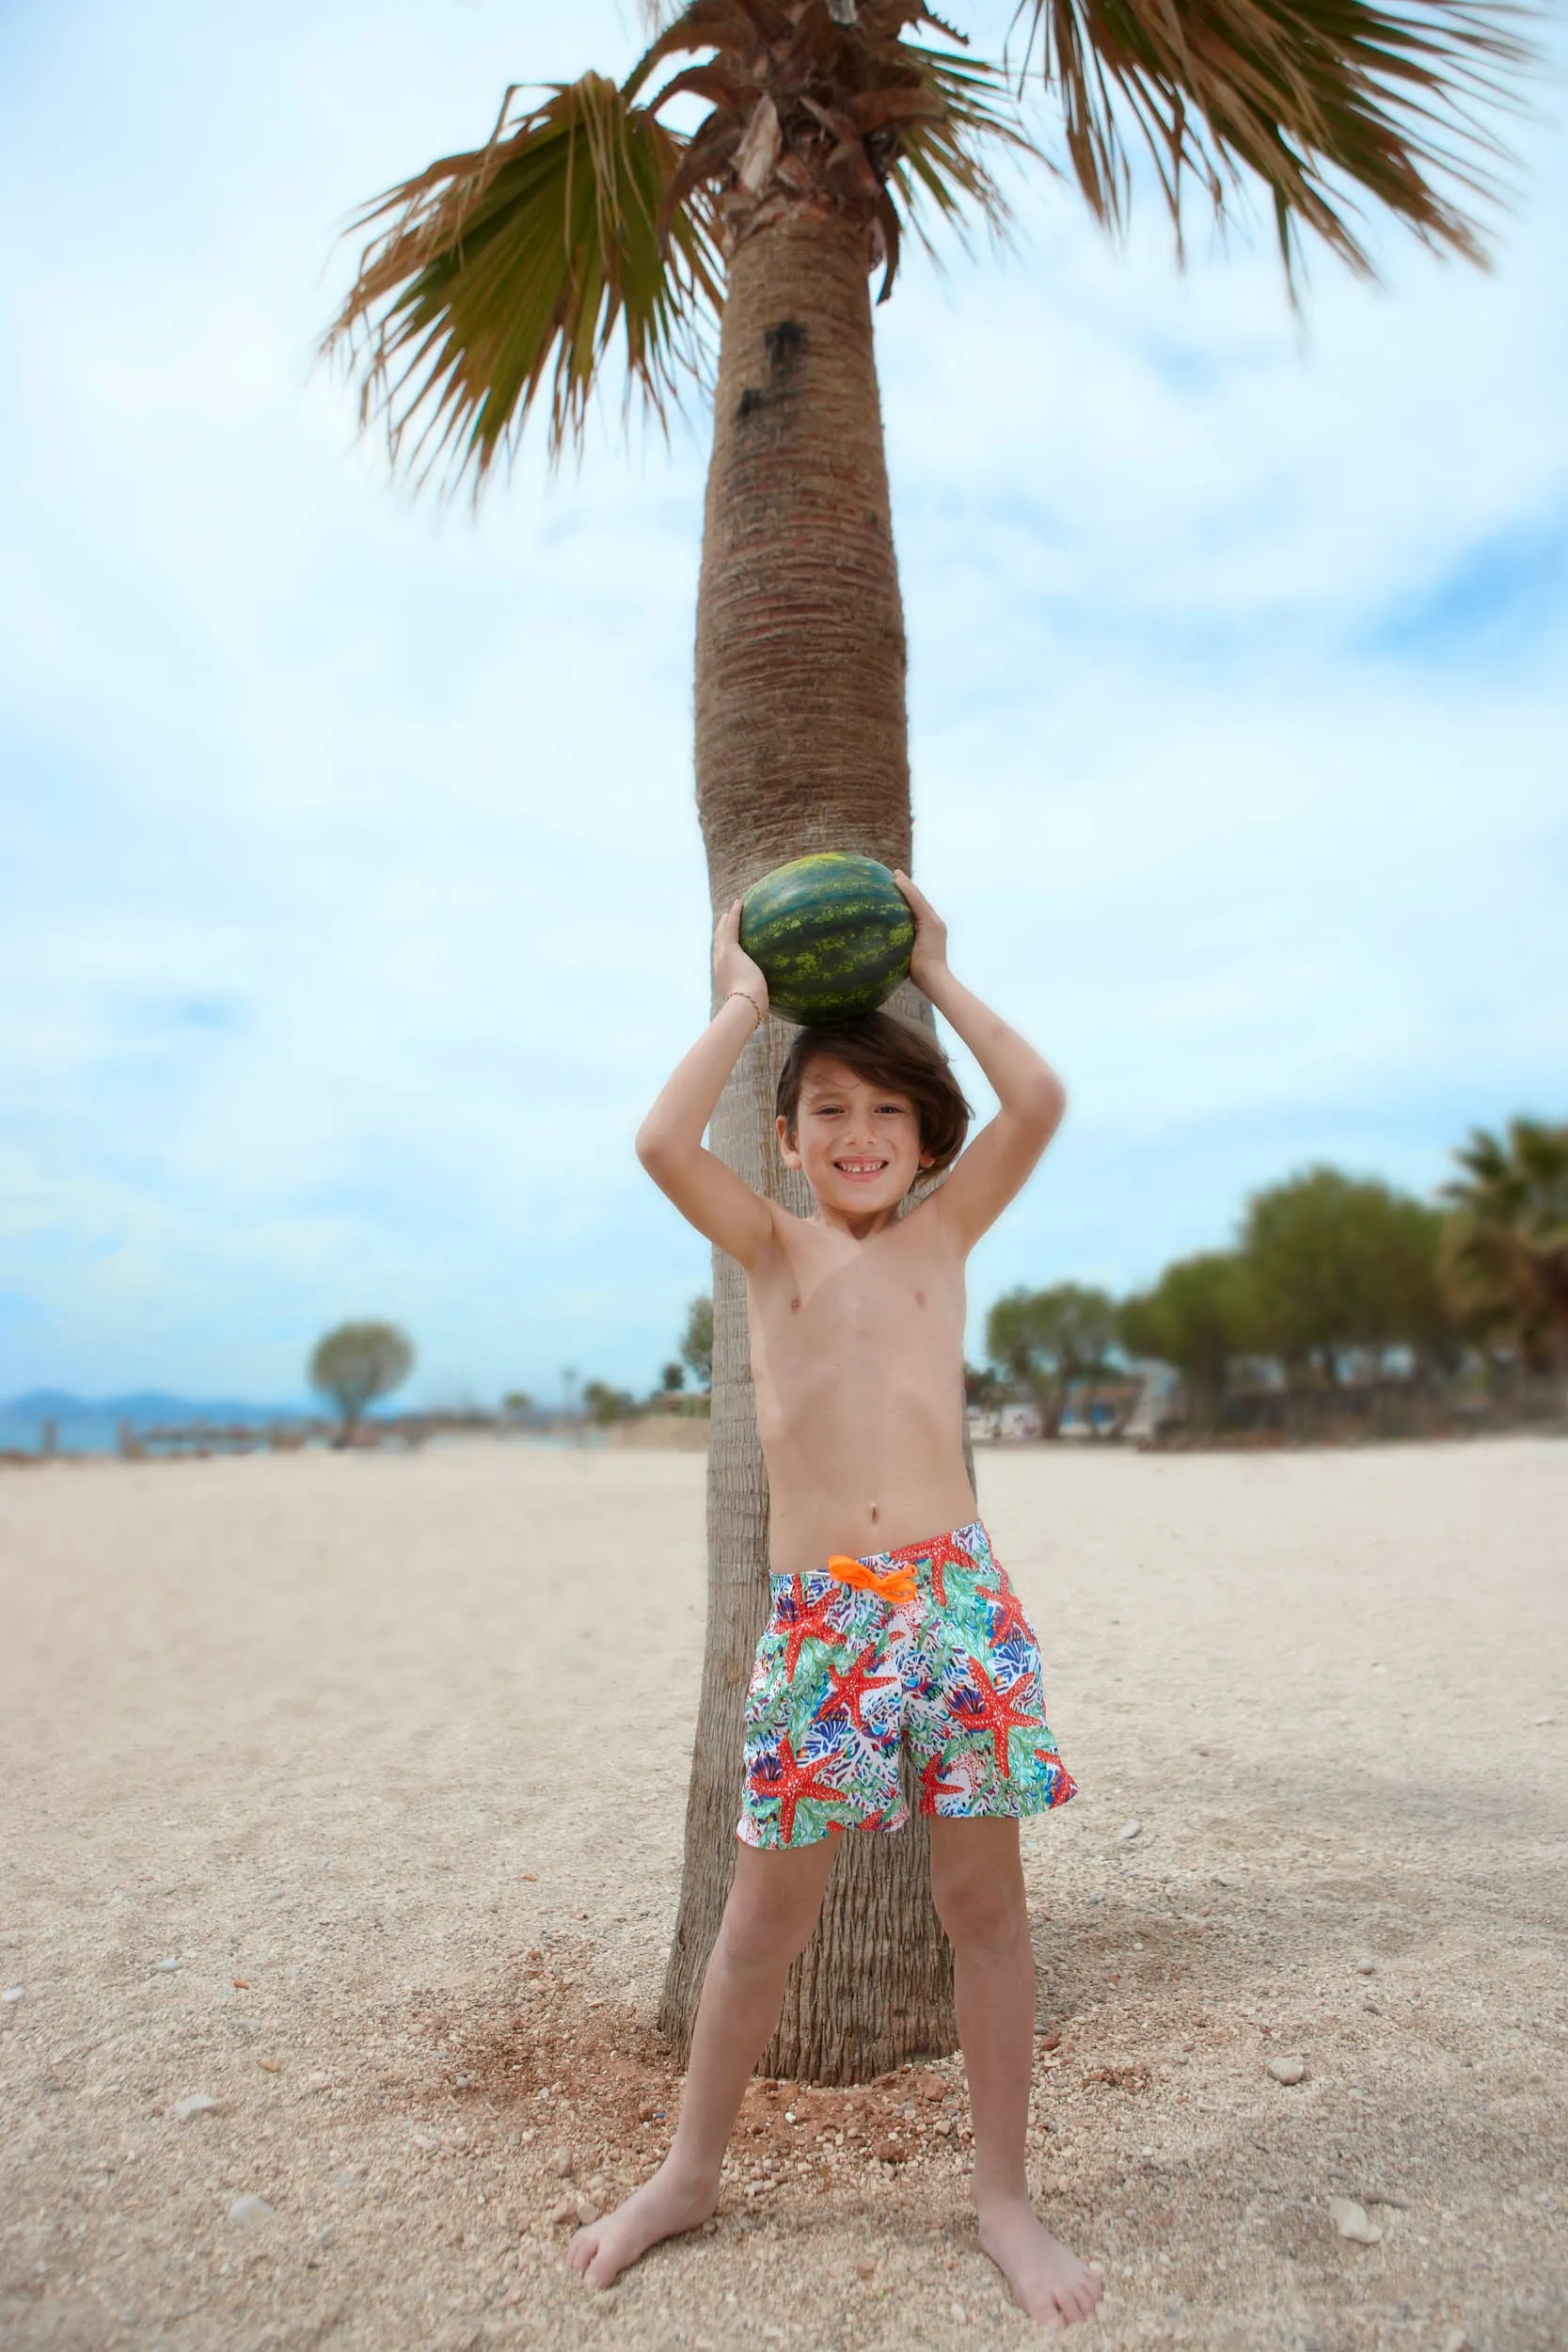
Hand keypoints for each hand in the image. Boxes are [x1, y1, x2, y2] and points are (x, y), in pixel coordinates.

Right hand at [712, 900, 768, 1019]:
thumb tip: (770, 1003)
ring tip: (730, 911)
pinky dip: (734, 914)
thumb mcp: (756, 1002)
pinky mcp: (730, 949)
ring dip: (726, 921)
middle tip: (723, 922)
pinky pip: (732, 927)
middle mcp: (719, 966)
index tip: (726, 945)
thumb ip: (760, 998)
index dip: (722, 951)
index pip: (721, 962)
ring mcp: (723, 956)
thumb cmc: (752, 1008)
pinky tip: (739, 902)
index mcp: (723, 978)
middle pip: (718, 945)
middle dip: (720, 933)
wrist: (745, 1005)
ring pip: (722, 934)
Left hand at [893, 871, 948, 991]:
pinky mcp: (931, 923)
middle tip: (894, 875)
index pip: (916, 910)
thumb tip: (874, 946)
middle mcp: (933, 922)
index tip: (895, 887)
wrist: (934, 979)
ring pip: (918, 898)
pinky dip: (908, 891)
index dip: (906, 898)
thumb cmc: (918, 974)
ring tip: (895, 874)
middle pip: (918, 901)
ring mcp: (933, 922)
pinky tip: (898, 881)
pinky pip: (917, 902)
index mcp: (927, 930)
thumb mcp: (904, 955)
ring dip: (907, 884)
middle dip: (907, 887)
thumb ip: (897, 946)